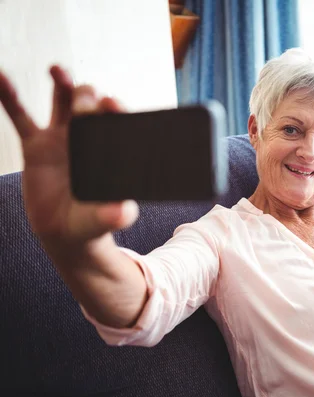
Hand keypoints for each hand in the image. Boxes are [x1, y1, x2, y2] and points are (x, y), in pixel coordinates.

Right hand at [0, 66, 137, 247]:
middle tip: (83, 106)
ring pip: (61, 101)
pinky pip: (20, 116)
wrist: (65, 232)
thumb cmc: (92, 222)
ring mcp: (61, 138)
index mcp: (109, 149)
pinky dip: (9, 97)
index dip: (115, 108)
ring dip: (61, 82)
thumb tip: (123, 212)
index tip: (111, 103)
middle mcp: (88, 137)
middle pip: (89, 103)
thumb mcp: (104, 219)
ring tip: (58, 69)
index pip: (115, 121)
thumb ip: (115, 214)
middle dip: (87, 97)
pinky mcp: (35, 145)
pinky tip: (0, 76)